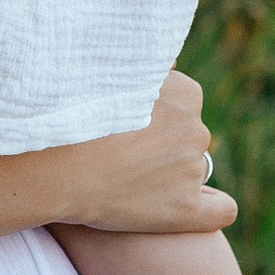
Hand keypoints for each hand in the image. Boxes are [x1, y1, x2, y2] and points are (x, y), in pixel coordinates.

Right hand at [48, 73, 236, 235]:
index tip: (125, 121)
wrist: (53, 164)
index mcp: (186, 93)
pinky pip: (221, 209)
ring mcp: (192, 170)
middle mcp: (196, 129)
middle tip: (120, 150)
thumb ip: (144, 68)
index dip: (153, 113)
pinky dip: (212, 208)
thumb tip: (167, 65)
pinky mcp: (185, 208)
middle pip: (186, 135)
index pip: (183, 102)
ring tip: (125, 178)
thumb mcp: (111, 73)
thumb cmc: (73, 112)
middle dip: (161, 142)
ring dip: (169, 172)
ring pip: (192, 168)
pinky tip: (193, 207)